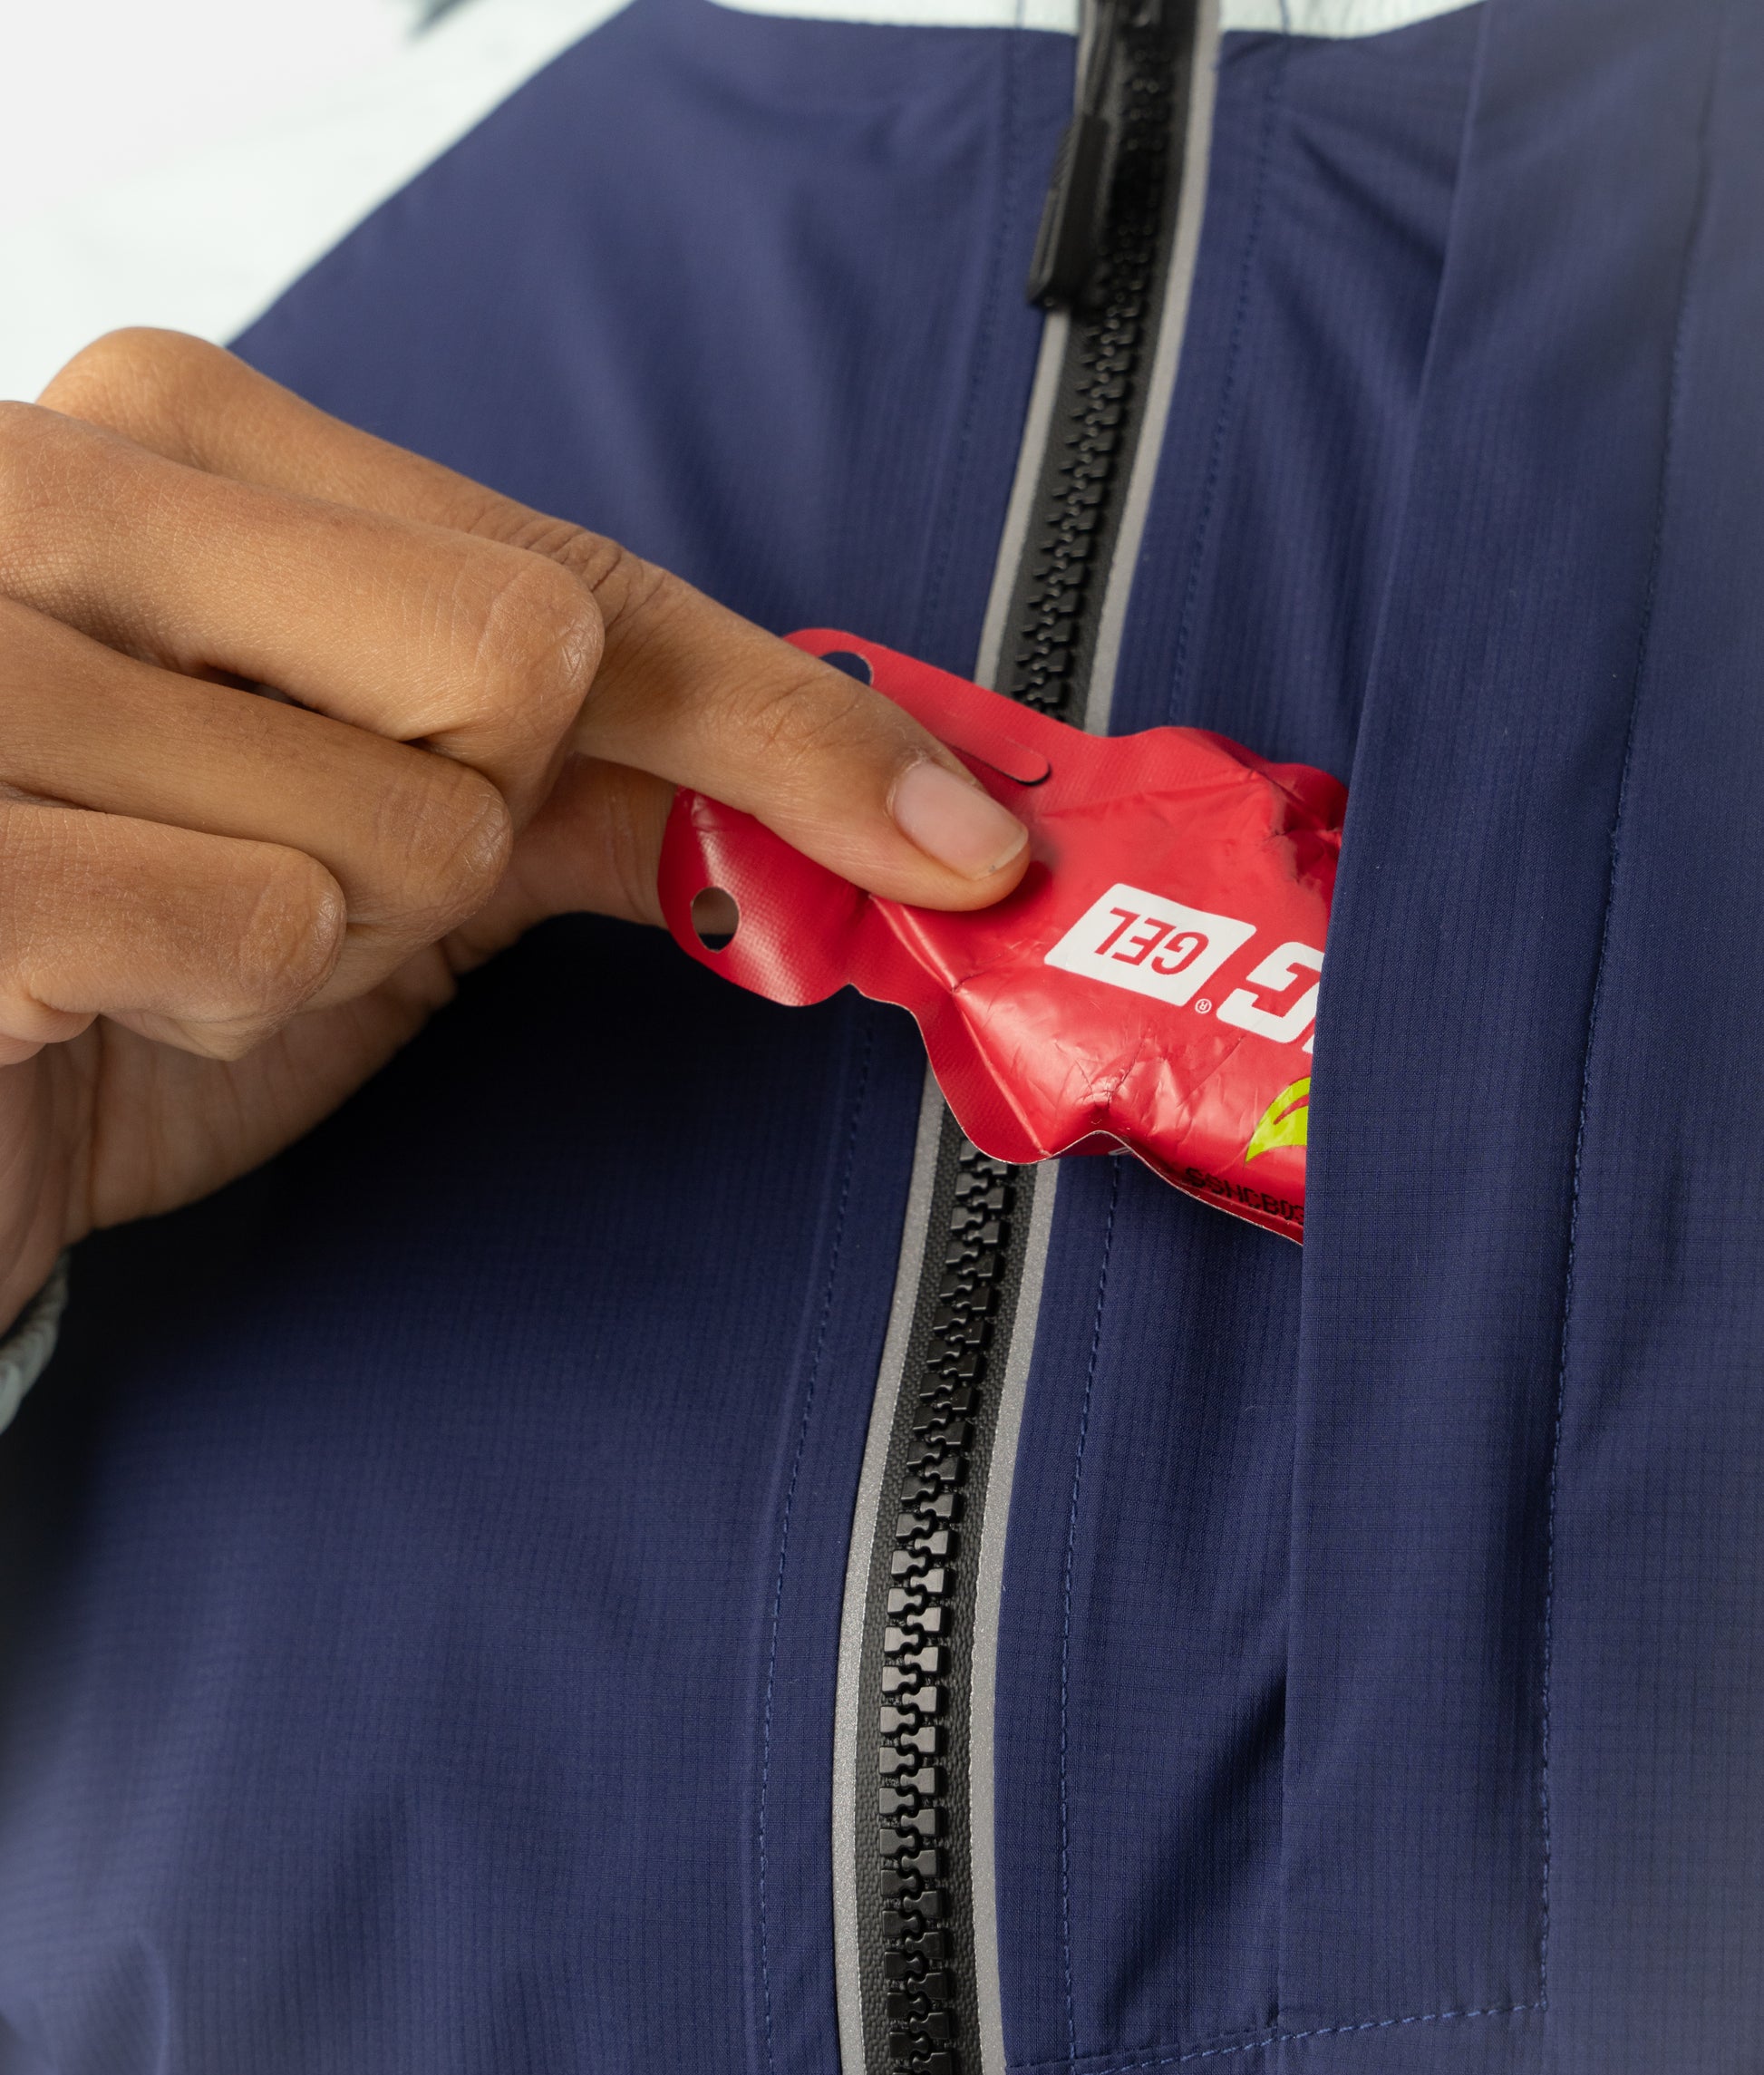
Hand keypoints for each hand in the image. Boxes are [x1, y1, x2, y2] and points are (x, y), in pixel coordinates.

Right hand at [0, 330, 1029, 1328]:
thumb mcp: (385, 834)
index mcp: (173, 437)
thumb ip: (598, 778)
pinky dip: (223, 999)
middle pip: (519, 662)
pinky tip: (107, 987)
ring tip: (182, 928)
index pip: (578, 577)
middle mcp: (53, 489)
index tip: (948, 834)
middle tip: (312, 866)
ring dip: (331, 936)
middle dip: (467, 828)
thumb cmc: (142, 952)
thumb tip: (874, 809)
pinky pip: (255, 924)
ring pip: (400, 823)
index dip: (775, 723)